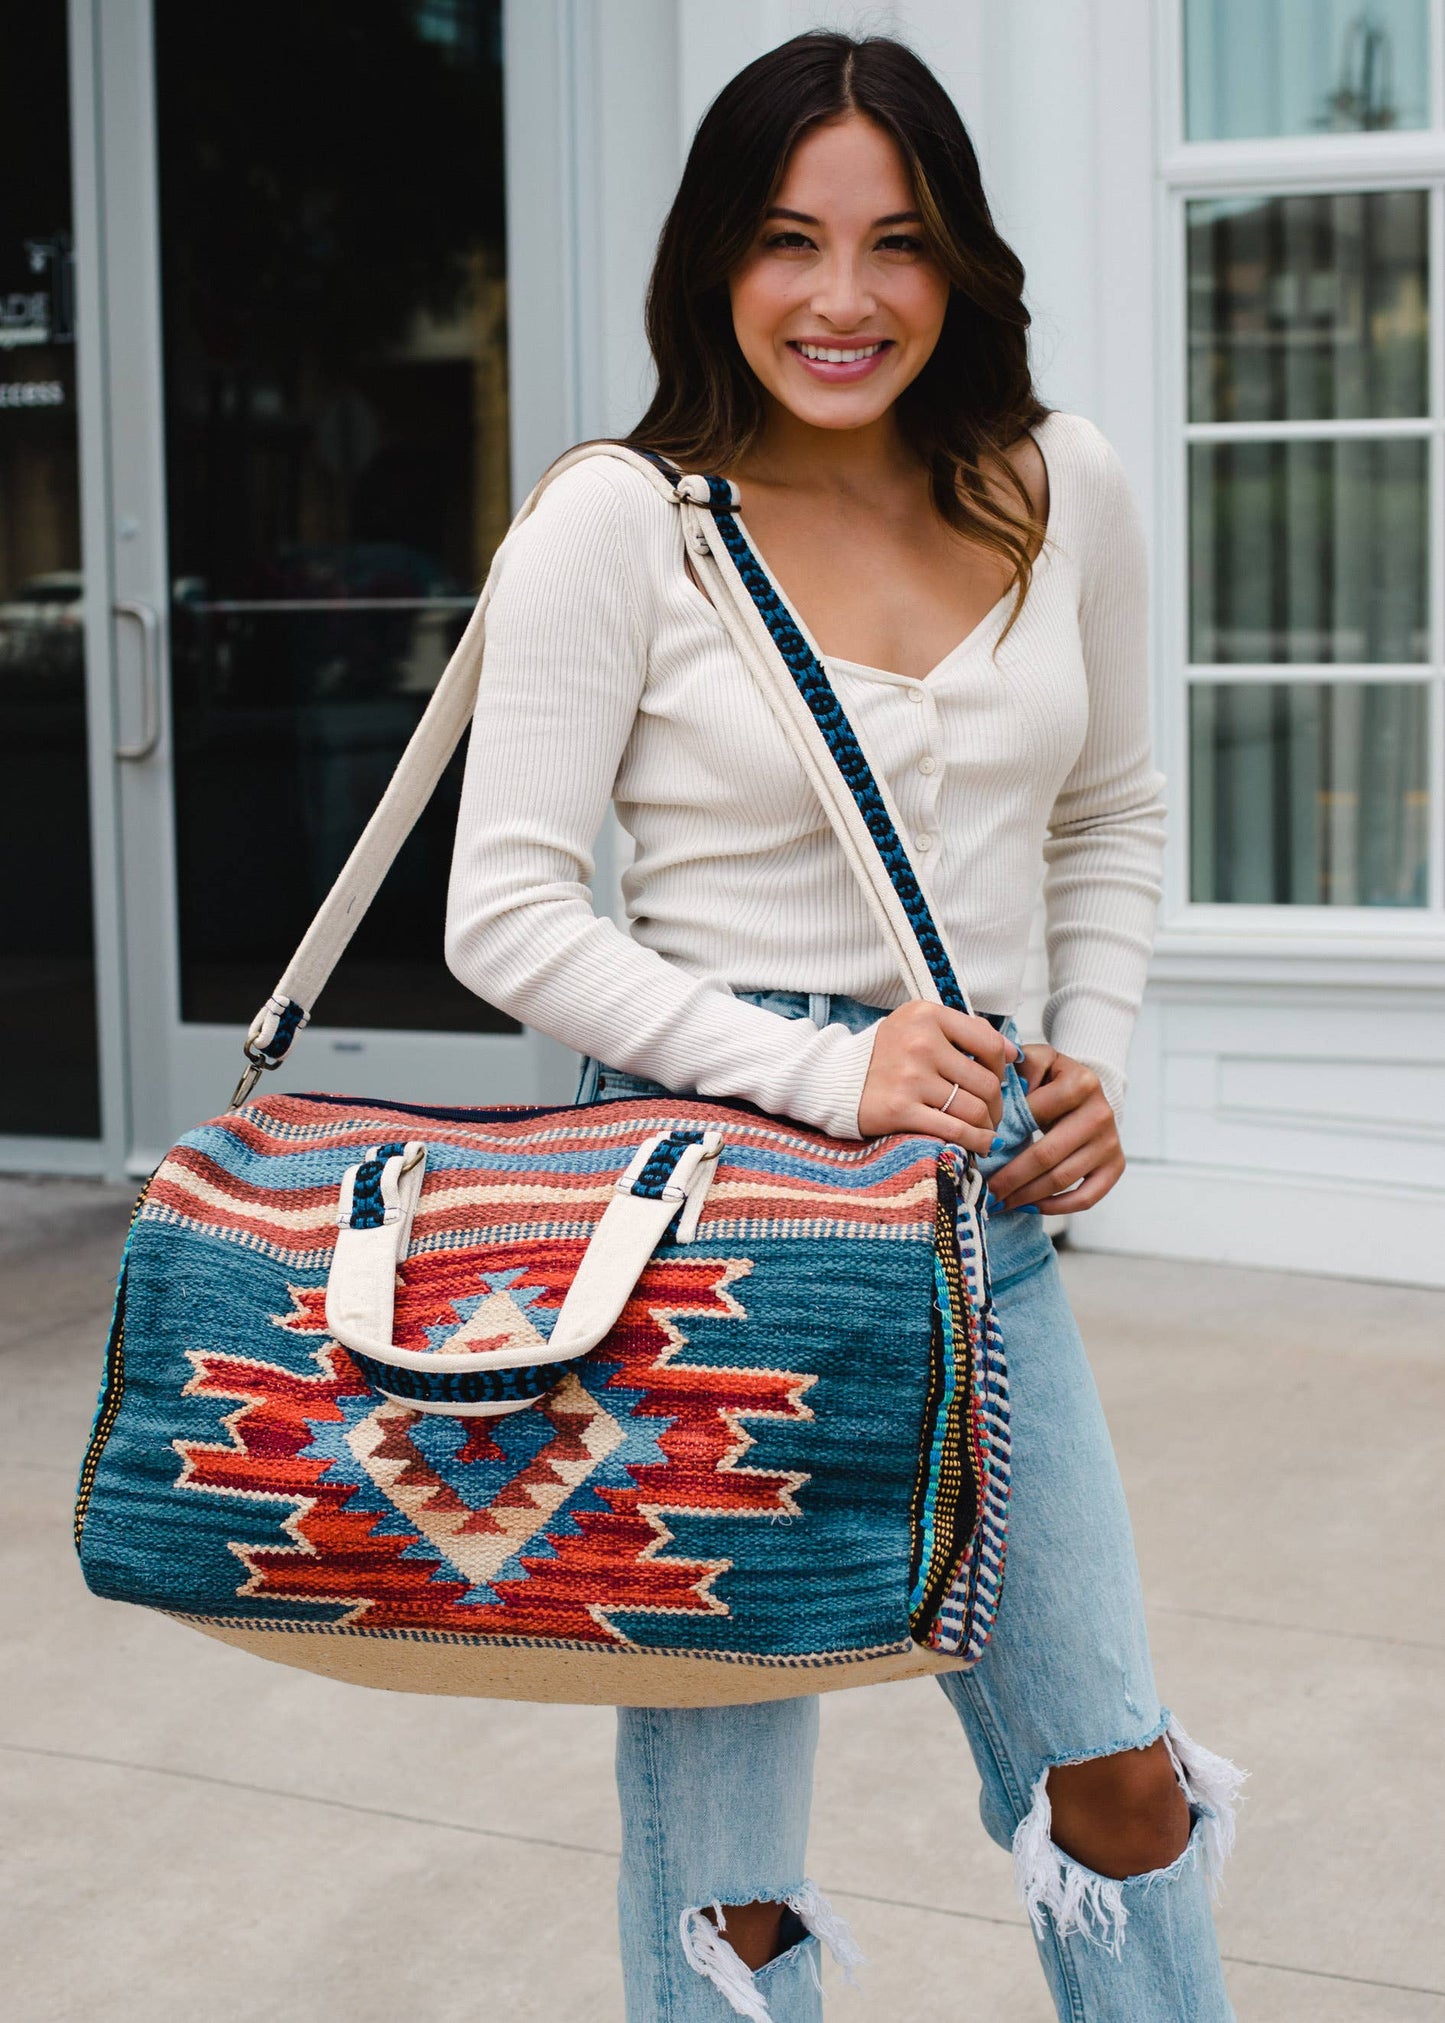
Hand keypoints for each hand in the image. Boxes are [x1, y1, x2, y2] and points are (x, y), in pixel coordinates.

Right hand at [858, 1002, 1023, 1157]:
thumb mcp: (920, 1025)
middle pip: (986, 1082)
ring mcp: (909, 1077)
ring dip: (988, 1125)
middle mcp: (919, 1042)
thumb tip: (1013, 1054)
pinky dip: (976, 1141)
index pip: (989, 1043)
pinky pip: (955, 1131)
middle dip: (996, 1104)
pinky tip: (981, 1144)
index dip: (1001, 1067)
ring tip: (985, 1129)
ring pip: (975, 1109)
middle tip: (991, 1113)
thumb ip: (966, 1031)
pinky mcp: (900, 1110)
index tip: (996, 1079)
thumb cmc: (887, 1053)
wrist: (835, 1079)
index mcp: (926, 1015)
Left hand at [991, 1044, 1122, 1213]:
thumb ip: (1014, 1065)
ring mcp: (1110, 1142)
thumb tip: (994, 1091)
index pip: (1032, 1116)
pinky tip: (1030, 1206)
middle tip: (983, 1191)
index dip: (999, 1137)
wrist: (1086, 1088)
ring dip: (1026, 1196)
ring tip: (999, 1203)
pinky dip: (1056, 1207)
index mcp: (1081, 1083)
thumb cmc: (1050, 1077)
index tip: (976, 1154)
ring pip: (1061, 1180)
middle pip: (1046, 1155)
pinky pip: (1086, 1197)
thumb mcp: (1035, 1060)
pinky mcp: (1115, 1165)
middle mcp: (1101, 1113)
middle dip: (1009, 1178)